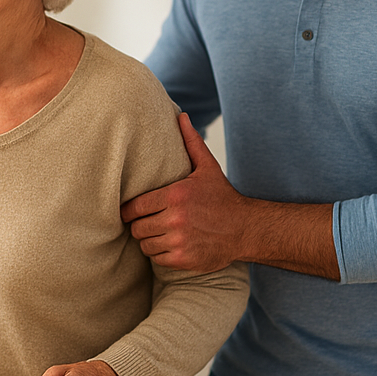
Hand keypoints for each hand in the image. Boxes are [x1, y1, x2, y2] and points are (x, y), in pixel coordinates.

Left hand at [120, 113, 246, 272]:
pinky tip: (171, 245)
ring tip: (160, 232)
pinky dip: (160, 254)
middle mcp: (176, 219)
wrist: (246, 229)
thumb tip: (181, 116)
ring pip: (145, 244)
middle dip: (140, 225)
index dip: (130, 211)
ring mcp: (180, 241)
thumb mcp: (207, 168)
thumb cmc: (222, 197)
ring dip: (149, 240)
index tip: (134, 211)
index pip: (134, 207)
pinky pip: (156, 258)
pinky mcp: (184, 259)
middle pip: (137, 227)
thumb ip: (191, 142)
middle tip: (149, 221)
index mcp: (176, 195)